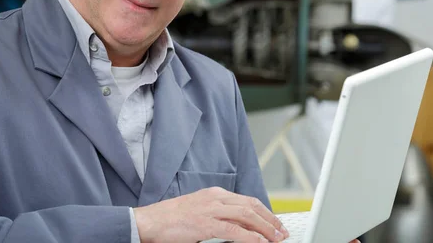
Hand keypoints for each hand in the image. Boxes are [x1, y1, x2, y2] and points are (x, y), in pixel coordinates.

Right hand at [133, 186, 288, 241]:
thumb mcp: (200, 211)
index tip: (275, 223)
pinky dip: (250, 237)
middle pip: (251, 206)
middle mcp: (215, 197)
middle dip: (270, 220)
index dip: (265, 212)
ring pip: (246, 215)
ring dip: (265, 228)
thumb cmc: (172, 219)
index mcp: (214, 193)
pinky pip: (233, 230)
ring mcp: (210, 209)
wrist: (151, 221)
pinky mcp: (204, 223)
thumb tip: (240, 227)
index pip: (247, 201)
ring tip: (276, 239)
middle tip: (282, 232)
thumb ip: (219, 215)